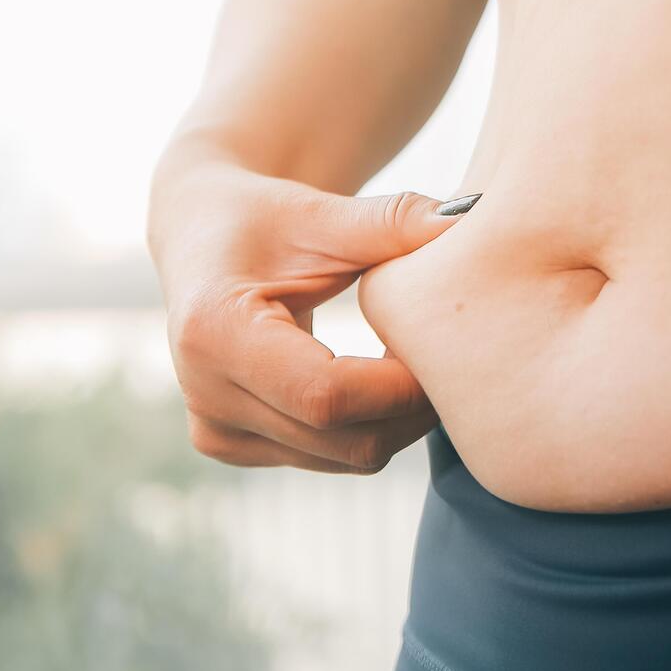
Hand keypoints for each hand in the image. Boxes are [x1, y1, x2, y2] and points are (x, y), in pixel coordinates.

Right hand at [152, 157, 471, 474]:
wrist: (202, 235)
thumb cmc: (263, 217)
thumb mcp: (321, 212)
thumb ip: (392, 221)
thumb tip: (469, 215)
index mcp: (216, 333)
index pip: (327, 396)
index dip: (401, 384)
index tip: (443, 344)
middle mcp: (206, 395)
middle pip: (344, 439)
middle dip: (412, 405)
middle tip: (445, 350)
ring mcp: (217, 431)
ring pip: (346, 458)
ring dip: (398, 418)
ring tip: (413, 353)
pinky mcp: (232, 446)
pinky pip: (331, 457)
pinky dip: (371, 423)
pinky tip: (381, 374)